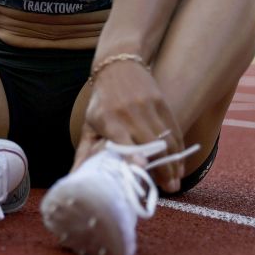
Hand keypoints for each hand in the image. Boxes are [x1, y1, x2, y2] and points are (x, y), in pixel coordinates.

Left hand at [81, 59, 184, 192]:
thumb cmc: (101, 101)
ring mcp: (147, 107)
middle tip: (170, 189)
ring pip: (166, 139)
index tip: (142, 167)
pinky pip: (174, 130)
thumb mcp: (90, 123)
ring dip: (173, 162)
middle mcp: (129, 113)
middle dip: (162, 168)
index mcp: (108, 119)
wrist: (117, 66)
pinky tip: (179, 163)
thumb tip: (74, 177)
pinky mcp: (161, 103)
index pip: (123, 139)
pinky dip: (179, 149)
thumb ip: (85, 151)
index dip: (132, 153)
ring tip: (176, 181)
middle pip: (150, 144)